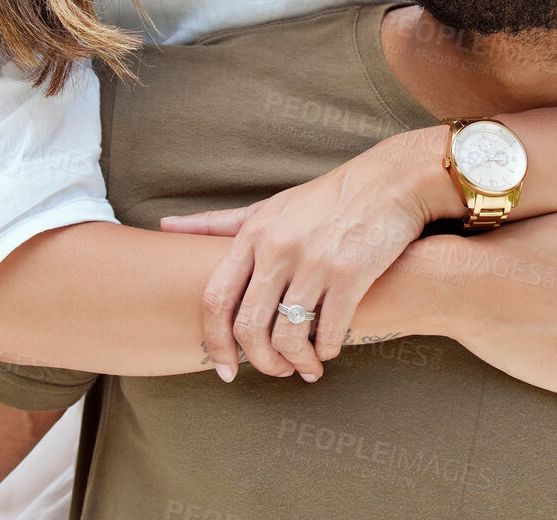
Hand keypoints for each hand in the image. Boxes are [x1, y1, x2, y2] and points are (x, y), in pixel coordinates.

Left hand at [161, 128, 453, 381]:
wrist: (390, 182)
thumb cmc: (326, 198)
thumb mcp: (269, 206)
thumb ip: (219, 224)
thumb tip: (166, 228)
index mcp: (254, 234)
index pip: (214, 298)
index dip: (214, 342)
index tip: (224, 368)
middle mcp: (279, 248)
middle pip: (249, 326)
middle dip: (260, 362)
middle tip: (275, 373)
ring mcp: (315, 262)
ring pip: (289, 335)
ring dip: (296, 362)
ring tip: (307, 368)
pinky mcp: (351, 273)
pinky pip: (330, 330)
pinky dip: (328, 350)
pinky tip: (331, 351)